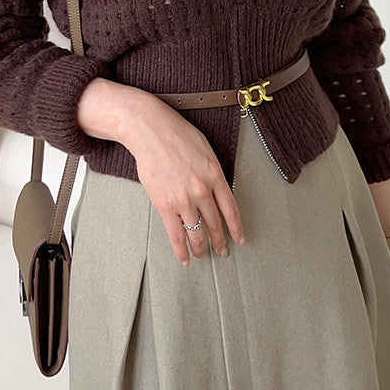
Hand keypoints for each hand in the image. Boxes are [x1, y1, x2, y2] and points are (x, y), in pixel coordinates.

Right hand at [121, 94, 245, 265]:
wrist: (150, 131)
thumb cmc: (176, 135)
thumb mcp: (206, 151)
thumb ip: (213, 173)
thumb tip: (217, 191)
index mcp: (215, 176)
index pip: (231, 209)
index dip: (236, 228)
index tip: (239, 239)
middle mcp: (202, 191)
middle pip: (215, 224)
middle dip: (220, 241)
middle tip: (222, 251)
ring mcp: (184, 200)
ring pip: (197, 233)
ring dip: (201, 248)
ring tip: (202, 255)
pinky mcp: (165, 206)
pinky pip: (176, 235)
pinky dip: (181, 250)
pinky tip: (185, 258)